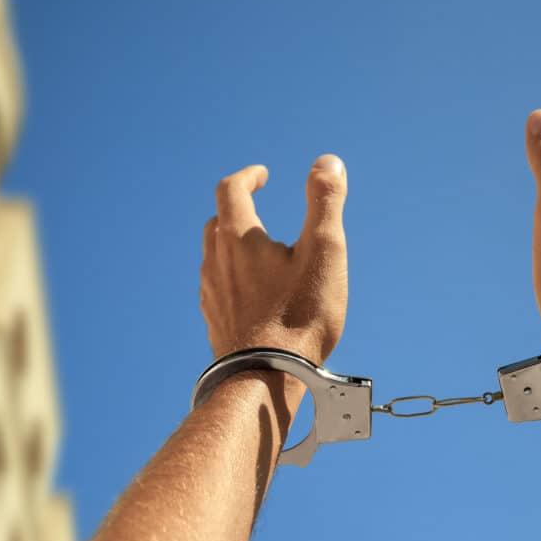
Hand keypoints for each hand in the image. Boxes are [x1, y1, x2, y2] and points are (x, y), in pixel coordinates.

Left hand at [200, 155, 348, 364]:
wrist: (266, 379)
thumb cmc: (300, 315)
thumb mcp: (324, 251)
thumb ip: (325, 202)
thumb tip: (328, 161)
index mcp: (238, 238)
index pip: (231, 190)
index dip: (248, 176)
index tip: (263, 175)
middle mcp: (216, 261)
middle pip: (218, 222)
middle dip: (238, 209)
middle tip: (258, 208)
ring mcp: (211, 294)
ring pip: (215, 256)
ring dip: (234, 244)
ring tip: (260, 252)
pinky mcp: (215, 322)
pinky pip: (217, 288)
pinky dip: (233, 276)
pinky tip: (253, 293)